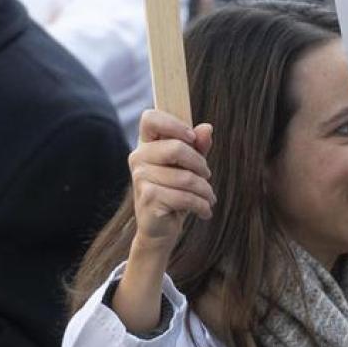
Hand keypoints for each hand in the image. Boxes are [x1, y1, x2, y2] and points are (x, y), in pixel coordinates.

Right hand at [129, 109, 215, 253]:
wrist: (160, 228)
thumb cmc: (175, 192)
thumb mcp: (190, 166)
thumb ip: (198, 146)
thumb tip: (207, 128)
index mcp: (146, 144)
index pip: (150, 118)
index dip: (173, 124)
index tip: (192, 138)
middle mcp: (138, 157)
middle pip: (176, 148)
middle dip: (200, 164)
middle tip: (207, 176)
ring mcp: (140, 178)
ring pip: (185, 177)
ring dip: (205, 190)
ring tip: (209, 198)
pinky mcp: (148, 198)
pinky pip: (184, 197)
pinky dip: (201, 205)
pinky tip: (205, 211)